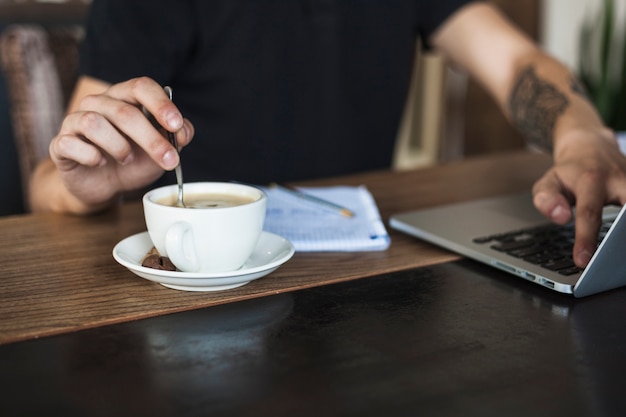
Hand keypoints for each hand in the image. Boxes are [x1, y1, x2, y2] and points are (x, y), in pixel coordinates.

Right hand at [49, 77, 193, 209]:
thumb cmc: (134, 161)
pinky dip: (90, 155)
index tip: (175, 125)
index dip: (160, 104)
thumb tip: (184, 130)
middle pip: (124, 111)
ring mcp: (76, 120)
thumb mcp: (161, 151)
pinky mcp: (60, 143)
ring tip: (128, 159)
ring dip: (119, 146)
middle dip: (151, 138)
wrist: (105, 186)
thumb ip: (176, 138)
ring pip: (94, 123)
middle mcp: (99, 103)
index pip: (141, 87)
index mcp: (125, 98)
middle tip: (168, 159)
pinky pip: (71, 143)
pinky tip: (101, 163)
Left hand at [532, 128, 625, 266]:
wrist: (591, 146)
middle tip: (612, 260)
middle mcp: (619, 180)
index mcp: (591, 180)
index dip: (586, 239)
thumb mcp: (548, 181)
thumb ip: (547, 199)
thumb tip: (560, 217)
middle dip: (621, 236)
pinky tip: (623, 246)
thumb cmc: (569, 172)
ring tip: (619, 255)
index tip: (583, 260)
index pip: (589, 213)